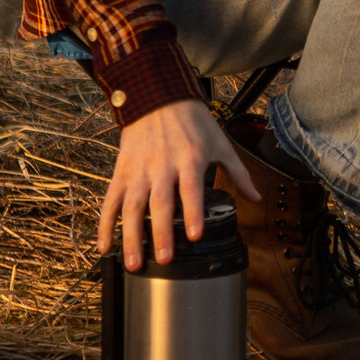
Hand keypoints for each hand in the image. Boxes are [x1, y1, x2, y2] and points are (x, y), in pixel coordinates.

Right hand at [97, 97, 261, 270]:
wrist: (159, 97)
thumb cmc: (194, 122)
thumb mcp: (220, 143)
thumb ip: (238, 173)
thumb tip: (255, 199)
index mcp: (189, 158)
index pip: (191, 189)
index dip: (192, 213)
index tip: (195, 236)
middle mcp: (162, 166)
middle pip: (159, 203)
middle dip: (160, 233)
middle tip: (163, 260)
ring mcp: (139, 170)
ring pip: (131, 207)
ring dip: (131, 237)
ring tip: (133, 263)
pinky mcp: (122, 171)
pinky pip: (111, 200)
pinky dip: (105, 223)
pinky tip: (104, 245)